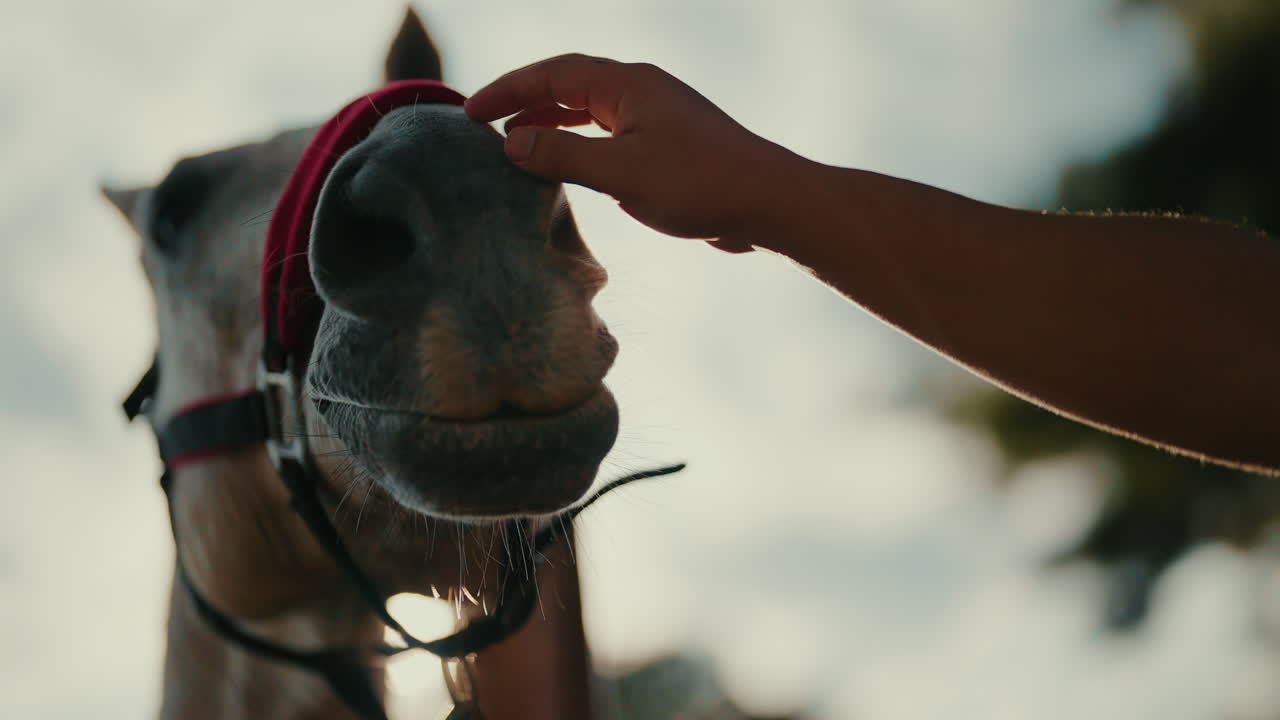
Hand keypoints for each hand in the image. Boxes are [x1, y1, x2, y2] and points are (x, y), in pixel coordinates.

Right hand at [466, 54, 792, 248]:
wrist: (767, 201)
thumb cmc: (699, 183)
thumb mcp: (620, 173)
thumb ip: (562, 156)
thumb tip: (512, 143)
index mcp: (628, 85)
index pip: (553, 74)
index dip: (508, 90)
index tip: (470, 112)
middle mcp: (642, 92)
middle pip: (570, 86)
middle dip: (526, 103)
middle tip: (487, 127)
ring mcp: (658, 117)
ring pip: (592, 112)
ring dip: (553, 126)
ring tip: (517, 147)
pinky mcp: (671, 145)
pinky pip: (612, 136)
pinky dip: (582, 146)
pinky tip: (571, 171)